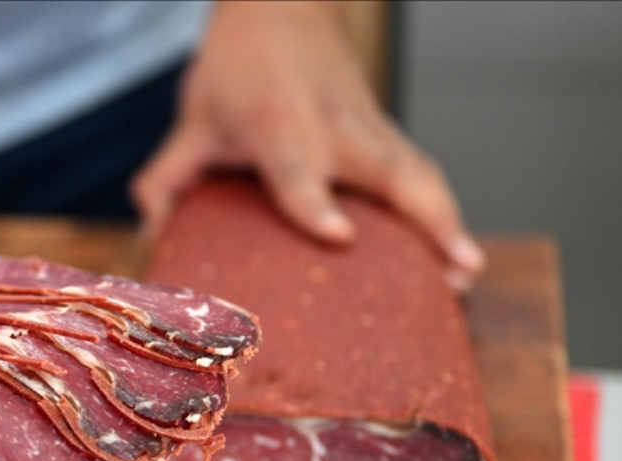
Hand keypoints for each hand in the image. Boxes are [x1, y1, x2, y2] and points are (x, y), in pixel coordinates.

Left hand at [132, 1, 484, 289]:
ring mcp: (366, 127)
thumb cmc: (238, 63)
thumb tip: (154, 234)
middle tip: (451, 270)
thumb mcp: (194, 118)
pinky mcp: (385, 131)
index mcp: (276, 122)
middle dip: (424, 219)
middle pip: (388, 171)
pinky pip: (420, 170)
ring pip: (418, 171)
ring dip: (447, 220)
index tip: (340, 236)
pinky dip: (442, 207)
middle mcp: (331, 126)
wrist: (282, 5)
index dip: (314, 203)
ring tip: (467, 273)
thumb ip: (169, 178)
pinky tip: (457, 250)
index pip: (297, 168)